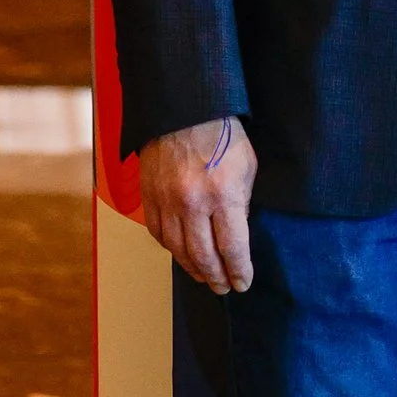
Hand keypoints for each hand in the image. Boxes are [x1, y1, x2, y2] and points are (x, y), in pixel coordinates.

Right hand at [136, 116, 258, 291]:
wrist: (183, 108)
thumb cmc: (223, 134)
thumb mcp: (247, 167)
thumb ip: (243, 201)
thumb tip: (238, 231)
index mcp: (223, 194)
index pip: (232, 247)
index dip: (239, 270)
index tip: (243, 283)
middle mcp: (192, 203)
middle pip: (204, 256)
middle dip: (217, 277)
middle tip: (224, 288)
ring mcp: (167, 201)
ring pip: (178, 249)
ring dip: (193, 269)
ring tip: (205, 278)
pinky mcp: (149, 197)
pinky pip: (159, 233)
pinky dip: (171, 249)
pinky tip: (181, 254)